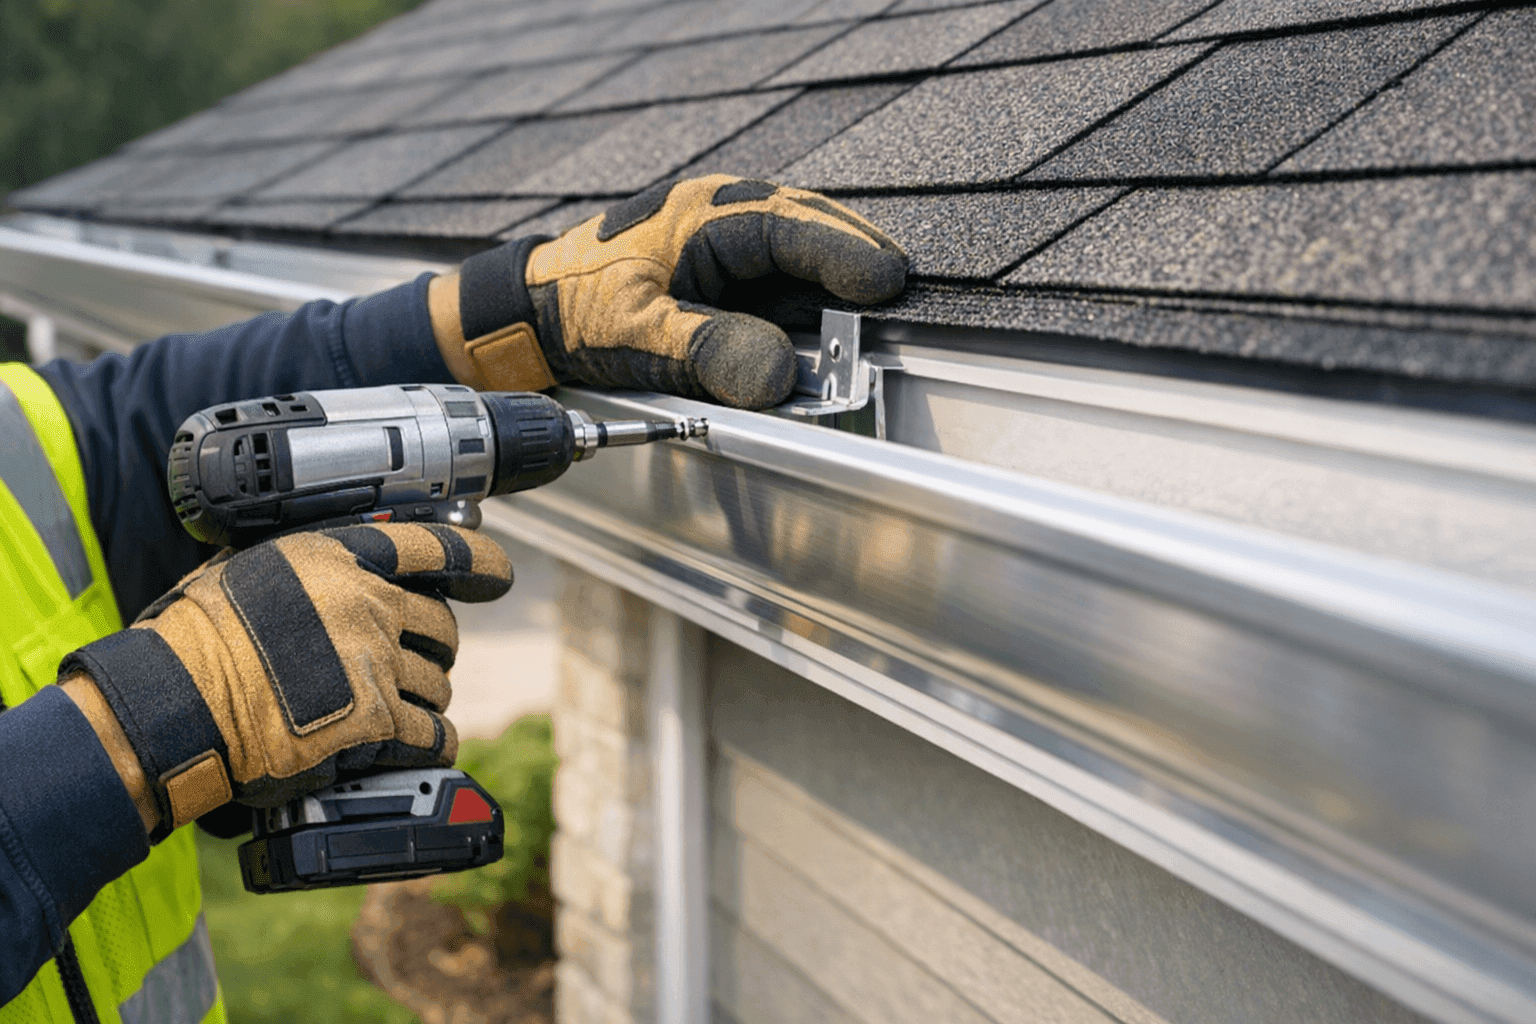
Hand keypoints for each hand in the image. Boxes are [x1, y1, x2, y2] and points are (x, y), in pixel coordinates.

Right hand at [59, 523, 510, 838]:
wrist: (177, 704)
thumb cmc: (195, 637)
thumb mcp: (247, 569)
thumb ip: (300, 565)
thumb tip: (321, 565)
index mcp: (340, 560)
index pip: (434, 547)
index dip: (479, 559)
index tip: (499, 573)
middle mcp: (369, 605)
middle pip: (441, 627)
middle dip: (438, 647)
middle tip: (424, 661)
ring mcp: (375, 663)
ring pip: (436, 682)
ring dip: (429, 697)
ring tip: (410, 709)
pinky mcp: (374, 720)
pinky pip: (430, 733)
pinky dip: (437, 743)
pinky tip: (433, 747)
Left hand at [429, 174, 907, 408]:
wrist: (530, 312)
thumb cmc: (575, 310)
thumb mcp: (638, 335)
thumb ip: (708, 352)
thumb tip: (779, 377)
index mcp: (702, 214)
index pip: (791, 226)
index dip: (844, 254)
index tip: (887, 283)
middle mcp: (720, 215)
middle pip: (808, 227)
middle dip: (853, 257)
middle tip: (898, 288)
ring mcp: (724, 238)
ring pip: (799, 248)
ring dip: (835, 276)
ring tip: (876, 302)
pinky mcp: (723, 267)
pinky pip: (780, 273)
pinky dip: (808, 294)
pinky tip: (828, 319)